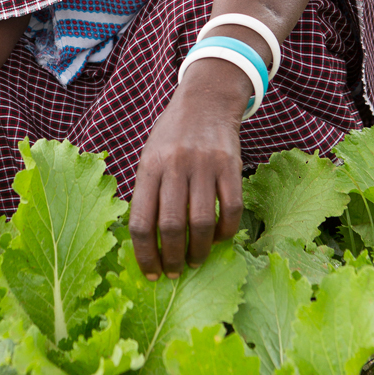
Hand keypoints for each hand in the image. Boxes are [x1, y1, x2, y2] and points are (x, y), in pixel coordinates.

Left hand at [129, 60, 246, 278]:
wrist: (205, 101)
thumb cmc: (172, 137)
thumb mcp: (150, 157)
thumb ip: (148, 193)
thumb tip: (146, 242)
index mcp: (149, 167)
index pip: (141, 221)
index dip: (144, 254)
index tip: (150, 273)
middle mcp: (175, 166)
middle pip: (172, 226)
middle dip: (172, 258)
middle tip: (174, 273)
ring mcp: (205, 165)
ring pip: (202, 222)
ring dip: (199, 250)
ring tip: (195, 261)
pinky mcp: (231, 166)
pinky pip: (232, 209)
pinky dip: (226, 232)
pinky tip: (219, 239)